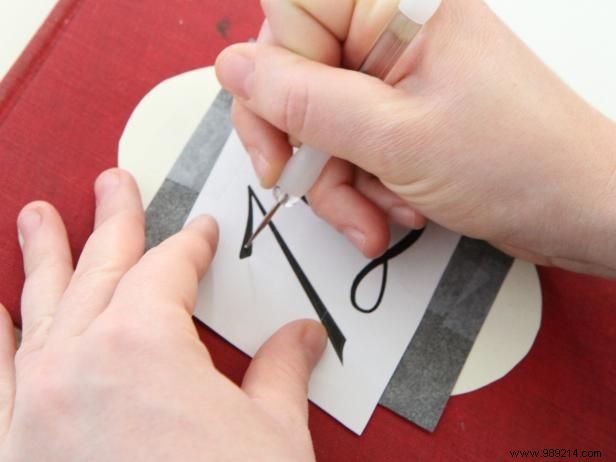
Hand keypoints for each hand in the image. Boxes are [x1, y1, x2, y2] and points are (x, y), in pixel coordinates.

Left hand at [0, 169, 325, 460]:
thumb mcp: (272, 433)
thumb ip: (283, 370)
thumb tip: (302, 336)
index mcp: (142, 344)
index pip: (168, 269)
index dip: (190, 244)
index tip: (200, 231)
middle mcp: (76, 362)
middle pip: (101, 268)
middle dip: (114, 221)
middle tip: (115, 184)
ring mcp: (34, 405)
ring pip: (41, 306)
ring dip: (44, 254)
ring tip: (40, 215)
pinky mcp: (16, 447)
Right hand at [216, 0, 615, 276]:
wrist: (579, 213)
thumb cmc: (515, 164)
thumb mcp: (394, 138)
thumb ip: (305, 102)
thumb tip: (233, 68)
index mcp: (397, 7)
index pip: (291, 15)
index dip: (274, 77)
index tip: (278, 142)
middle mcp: (392, 34)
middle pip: (296, 76)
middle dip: (303, 147)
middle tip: (306, 187)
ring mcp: (395, 80)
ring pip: (319, 124)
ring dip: (337, 183)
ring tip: (375, 218)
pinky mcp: (401, 118)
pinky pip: (349, 149)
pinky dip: (361, 190)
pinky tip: (395, 212)